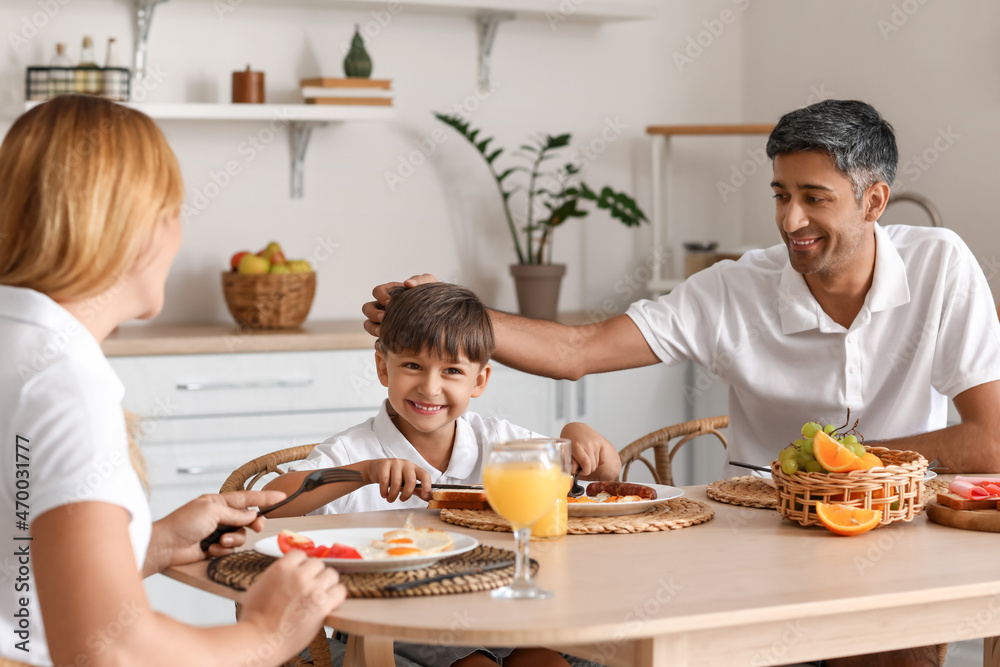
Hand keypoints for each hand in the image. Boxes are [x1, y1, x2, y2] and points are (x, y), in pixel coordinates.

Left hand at [152, 490, 285, 567]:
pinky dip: (223, 550)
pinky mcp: (215, 548)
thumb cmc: (182, 523)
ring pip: (241, 535)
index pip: (247, 498)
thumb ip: (235, 513)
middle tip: (256, 527)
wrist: (166, 546)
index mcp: (219, 502)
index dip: (265, 497)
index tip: (281, 497)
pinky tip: (211, 549)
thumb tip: (251, 516)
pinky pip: (230, 549)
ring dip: (233, 539)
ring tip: (220, 542)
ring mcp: (218, 532)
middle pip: (248, 518)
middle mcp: (220, 516)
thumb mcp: (211, 511)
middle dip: (252, 523)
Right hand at [240, 550, 346, 659]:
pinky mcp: (323, 605)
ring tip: (322, 593)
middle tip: (312, 585)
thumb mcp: (257, 588)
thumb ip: (273, 576)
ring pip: (332, 574)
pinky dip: (337, 595)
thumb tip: (280, 574)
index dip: (302, 564)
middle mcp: (299, 575)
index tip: (302, 572)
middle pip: (318, 563)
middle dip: (315, 574)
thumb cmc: (254, 619)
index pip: (301, 554)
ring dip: (327, 583)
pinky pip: (340, 591)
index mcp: (281, 568)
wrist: (259, 639)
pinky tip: (330, 601)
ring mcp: (312, 589)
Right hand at [362, 274, 438, 336]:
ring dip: (373, 328)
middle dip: (373, 313)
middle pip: (367, 308)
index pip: (377, 291)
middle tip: (384, 317)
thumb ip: (420, 280)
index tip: (391, 301)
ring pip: (368, 325)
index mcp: (391, 294)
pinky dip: (379, 343)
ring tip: (383, 332)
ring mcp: (385, 323)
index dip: (381, 295)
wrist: (443, 318)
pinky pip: (377, 342)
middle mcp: (384, 308)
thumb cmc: (432, 299)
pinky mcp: (389, 338)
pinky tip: (388, 343)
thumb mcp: (429, 286)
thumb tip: (407, 283)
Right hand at [362, 458, 433, 501]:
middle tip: (402, 499)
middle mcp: (407, 464)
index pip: (425, 475)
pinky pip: (385, 481)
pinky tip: (384, 494)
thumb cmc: (395, 477)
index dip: (427, 486)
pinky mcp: (384, 464)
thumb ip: (419, 490)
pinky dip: (384, 491)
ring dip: (393, 495)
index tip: (426, 497)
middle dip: (406, 494)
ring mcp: (395, 463)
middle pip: (411, 480)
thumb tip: (430, 498)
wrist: (376, 469)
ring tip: (390, 499)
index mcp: (415, 468)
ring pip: (397, 482)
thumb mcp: (407, 483)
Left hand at [561, 422, 621, 479]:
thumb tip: (574, 471)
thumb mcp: (566, 450)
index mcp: (577, 446)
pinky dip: (598, 461)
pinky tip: (591, 456)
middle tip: (581, 465)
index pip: (586, 464)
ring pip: (597, 464)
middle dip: (587, 469)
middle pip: (592, 466)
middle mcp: (588, 444)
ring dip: (591, 465)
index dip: (585, 471)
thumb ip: (570, 462)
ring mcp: (596, 443)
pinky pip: (603, 460)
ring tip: (585, 459)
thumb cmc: (570, 440)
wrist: (576, 427)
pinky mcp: (602, 443)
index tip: (581, 472)